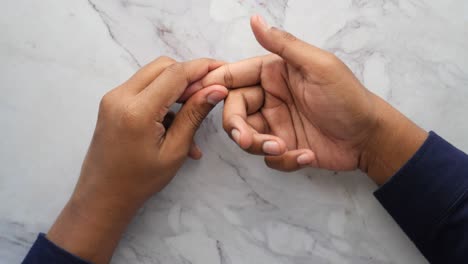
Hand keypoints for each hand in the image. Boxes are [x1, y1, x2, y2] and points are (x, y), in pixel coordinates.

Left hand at [47, 57, 227, 263]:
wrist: (103, 195)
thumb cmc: (140, 180)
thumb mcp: (174, 150)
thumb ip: (194, 115)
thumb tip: (216, 90)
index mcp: (137, 110)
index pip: (175, 74)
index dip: (202, 67)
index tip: (222, 69)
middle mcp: (121, 96)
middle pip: (163, 66)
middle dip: (189, 74)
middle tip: (209, 92)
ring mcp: (113, 97)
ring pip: (153, 74)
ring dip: (176, 86)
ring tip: (193, 112)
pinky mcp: (112, 102)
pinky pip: (144, 88)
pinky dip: (163, 97)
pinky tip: (175, 122)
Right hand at [183, 15, 426, 182]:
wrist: (369, 137)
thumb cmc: (347, 97)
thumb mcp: (317, 66)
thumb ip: (283, 45)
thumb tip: (255, 19)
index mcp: (272, 74)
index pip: (232, 78)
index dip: (213, 87)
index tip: (198, 97)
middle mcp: (268, 98)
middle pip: (233, 112)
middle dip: (238, 128)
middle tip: (247, 140)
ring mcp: (274, 123)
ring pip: (246, 136)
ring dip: (260, 147)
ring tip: (285, 148)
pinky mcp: (282, 146)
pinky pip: (267, 157)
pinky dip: (284, 160)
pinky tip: (307, 155)